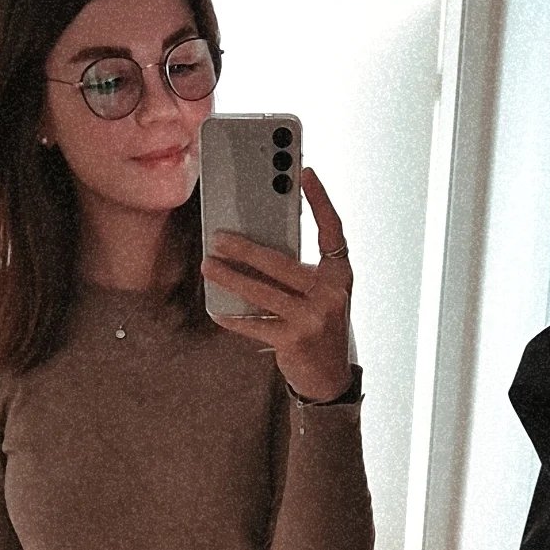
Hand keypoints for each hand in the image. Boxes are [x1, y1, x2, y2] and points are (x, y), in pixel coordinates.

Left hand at [201, 167, 353, 401]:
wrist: (328, 377)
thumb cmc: (318, 325)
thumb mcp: (319, 294)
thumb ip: (298, 271)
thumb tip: (253, 245)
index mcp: (340, 275)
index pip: (332, 230)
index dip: (321, 200)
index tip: (305, 173)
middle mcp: (332, 294)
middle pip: (282, 263)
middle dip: (246, 249)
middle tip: (218, 237)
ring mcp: (314, 318)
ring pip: (262, 291)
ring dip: (231, 278)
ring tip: (209, 266)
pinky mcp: (294, 340)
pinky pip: (255, 323)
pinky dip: (233, 317)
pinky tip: (217, 309)